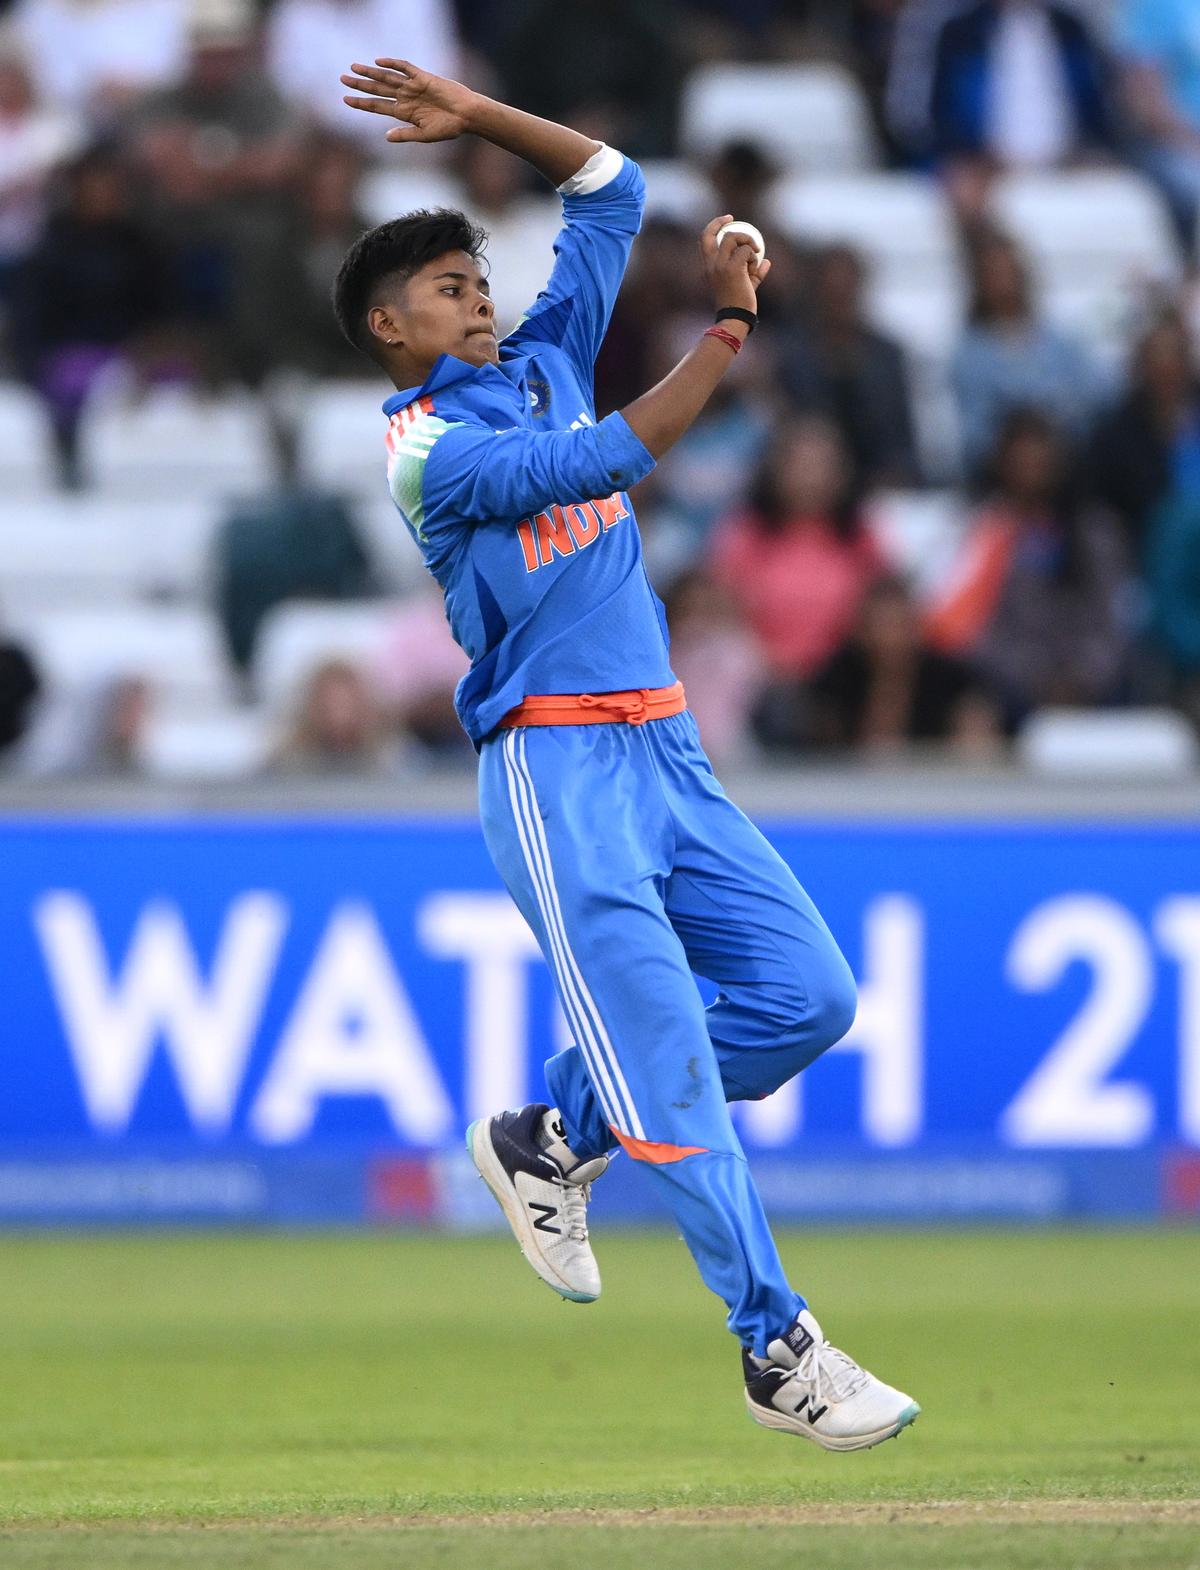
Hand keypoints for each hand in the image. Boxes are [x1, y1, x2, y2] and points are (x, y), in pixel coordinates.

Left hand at [340, 58, 479, 142]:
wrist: (466, 116)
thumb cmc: (448, 128)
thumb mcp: (424, 135)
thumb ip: (405, 135)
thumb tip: (386, 137)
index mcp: (403, 113)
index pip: (377, 106)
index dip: (361, 103)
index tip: (345, 99)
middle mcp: (405, 98)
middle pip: (377, 89)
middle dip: (360, 84)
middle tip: (342, 78)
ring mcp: (413, 86)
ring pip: (387, 77)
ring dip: (370, 72)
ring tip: (353, 67)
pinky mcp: (423, 77)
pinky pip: (405, 67)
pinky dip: (393, 64)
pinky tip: (379, 61)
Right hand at [699, 214, 770, 314]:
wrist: (735, 318)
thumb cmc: (739, 305)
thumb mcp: (746, 286)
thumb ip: (755, 273)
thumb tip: (767, 261)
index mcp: (708, 268)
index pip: (704, 240)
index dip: (714, 226)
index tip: (728, 221)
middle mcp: (711, 265)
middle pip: (712, 233)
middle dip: (721, 222)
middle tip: (733, 219)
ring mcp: (720, 266)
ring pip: (733, 238)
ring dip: (747, 242)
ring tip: (754, 255)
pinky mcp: (732, 268)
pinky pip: (746, 251)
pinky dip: (753, 257)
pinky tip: (755, 269)